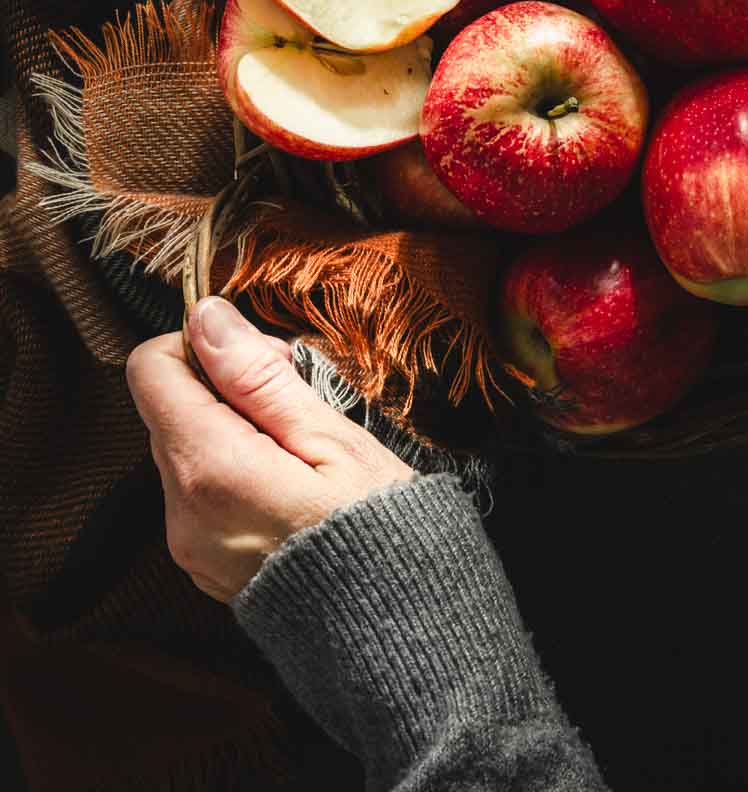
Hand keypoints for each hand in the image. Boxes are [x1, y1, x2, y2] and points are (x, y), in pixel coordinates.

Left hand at [127, 298, 412, 602]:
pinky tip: (287, 482)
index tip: (259, 357)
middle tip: (296, 401)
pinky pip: (198, 492)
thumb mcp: (331, 438)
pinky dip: (232, 470)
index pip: (151, 370)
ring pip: (184, 447)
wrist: (394, 631)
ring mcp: (188, 543)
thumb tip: (206, 318)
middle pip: (168, 408)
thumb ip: (258, 377)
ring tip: (299, 446)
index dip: (201, 346)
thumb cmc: (377, 529)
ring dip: (230, 427)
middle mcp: (182, 510)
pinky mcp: (202, 563)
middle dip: (225, 386)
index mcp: (209, 468)